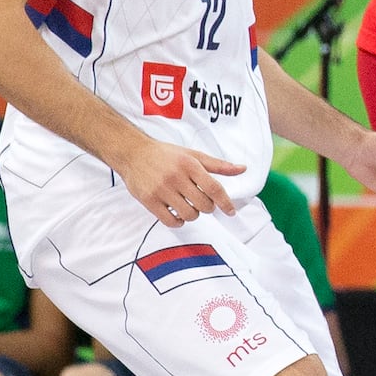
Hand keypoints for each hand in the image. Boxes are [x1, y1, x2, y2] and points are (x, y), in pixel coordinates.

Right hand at [114, 134, 243, 222]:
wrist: (133, 153)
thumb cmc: (166, 155)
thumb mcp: (193, 155)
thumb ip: (218, 165)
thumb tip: (243, 169)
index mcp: (189, 165)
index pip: (214, 188)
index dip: (226, 203)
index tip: (231, 211)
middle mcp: (176, 177)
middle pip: (204, 205)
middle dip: (207, 207)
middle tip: (202, 202)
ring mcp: (161, 190)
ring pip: (189, 214)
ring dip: (193, 215)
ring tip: (189, 206)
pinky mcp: (149, 201)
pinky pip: (171, 221)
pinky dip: (179, 222)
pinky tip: (178, 215)